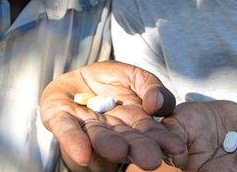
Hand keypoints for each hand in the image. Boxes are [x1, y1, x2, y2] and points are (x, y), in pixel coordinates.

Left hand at [39, 60, 185, 170]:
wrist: (76, 77)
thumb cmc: (110, 80)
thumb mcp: (136, 76)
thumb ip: (150, 86)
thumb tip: (156, 104)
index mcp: (133, 121)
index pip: (150, 132)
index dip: (163, 139)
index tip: (176, 149)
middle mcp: (111, 129)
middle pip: (127, 140)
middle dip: (138, 148)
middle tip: (150, 159)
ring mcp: (85, 125)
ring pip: (99, 136)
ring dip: (109, 145)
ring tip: (118, 151)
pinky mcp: (60, 118)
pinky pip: (67, 130)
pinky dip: (74, 141)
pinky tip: (82, 154)